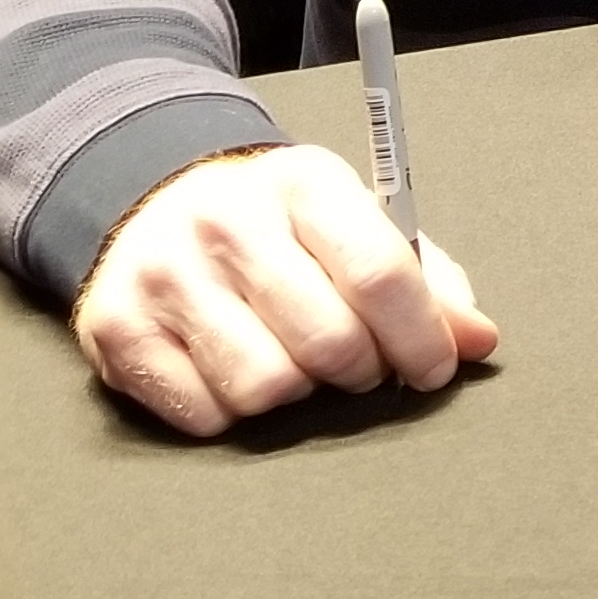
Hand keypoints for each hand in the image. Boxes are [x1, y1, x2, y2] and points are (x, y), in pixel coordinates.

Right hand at [72, 143, 498, 439]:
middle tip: (360, 365)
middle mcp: (229, 223)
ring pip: (266, 388)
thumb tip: (480, 341)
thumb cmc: (281, 225)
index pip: (379, 272)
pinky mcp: (117, 329)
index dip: (421, 337)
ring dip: (296, 392)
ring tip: (292, 358)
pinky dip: (233, 411)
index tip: (436, 369)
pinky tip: (233, 368)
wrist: (155, 200)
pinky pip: (206, 415)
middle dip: (363, 371)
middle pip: (329, 342)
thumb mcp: (353, 222)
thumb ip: (424, 280)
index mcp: (303, 183)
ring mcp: (166, 276)